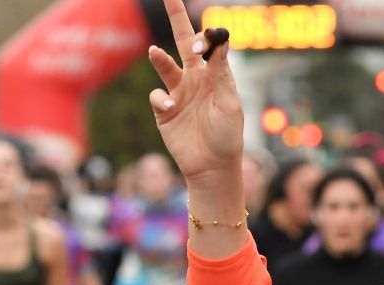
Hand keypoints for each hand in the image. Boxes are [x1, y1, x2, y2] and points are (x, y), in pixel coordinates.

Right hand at [146, 0, 243, 182]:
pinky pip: (157, 96)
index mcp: (214, 76)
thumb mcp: (229, 103)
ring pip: (164, 66)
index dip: (206, 36)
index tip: (205, 39)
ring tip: (154, 52)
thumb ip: (221, 73)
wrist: (213, 167)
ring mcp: (178, 93)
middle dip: (176, 18)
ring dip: (159, 58)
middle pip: (183, 42)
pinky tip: (170, 109)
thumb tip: (220, 42)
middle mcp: (195, 80)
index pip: (208, 45)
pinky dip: (161, 99)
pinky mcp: (163, 110)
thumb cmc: (228, 136)